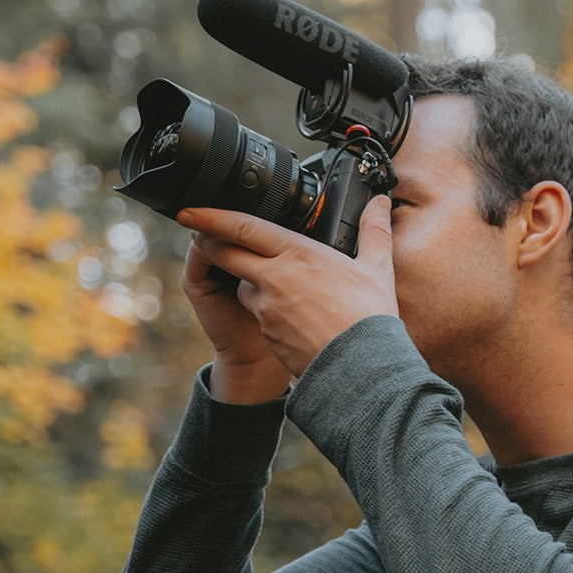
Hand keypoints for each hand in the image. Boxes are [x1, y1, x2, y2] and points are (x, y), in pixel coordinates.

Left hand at [177, 195, 398, 379]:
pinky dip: (267, 310)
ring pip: (244, 286)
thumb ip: (373, 230)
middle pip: (226, 254)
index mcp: (297, 254)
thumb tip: (380, 204)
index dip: (211, 217)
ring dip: (250, 280)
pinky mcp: (267, 334)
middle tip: (209, 238)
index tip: (191, 211)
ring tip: (278, 284)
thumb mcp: (376, 267)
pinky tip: (293, 315)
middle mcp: (274, 278)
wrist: (362, 368)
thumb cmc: (369, 317)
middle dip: (213, 244)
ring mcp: (266, 309)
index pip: (243, 227)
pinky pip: (259, 315)